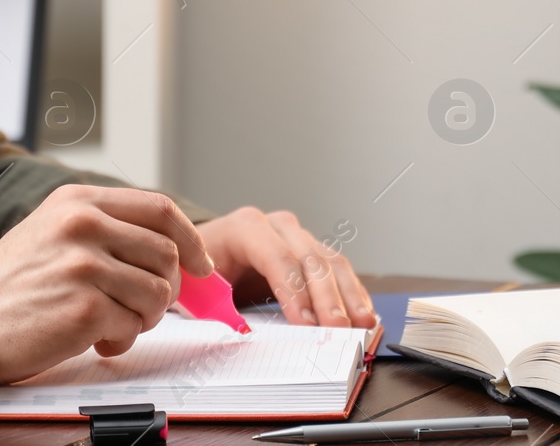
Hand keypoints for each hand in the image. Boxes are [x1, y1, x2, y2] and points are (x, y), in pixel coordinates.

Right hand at [0, 185, 212, 384]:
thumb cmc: (8, 285)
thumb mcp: (53, 231)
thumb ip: (106, 228)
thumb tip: (171, 248)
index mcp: (78, 201)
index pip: (160, 209)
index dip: (190, 240)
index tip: (201, 266)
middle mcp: (83, 225)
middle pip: (167, 254)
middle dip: (166, 289)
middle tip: (141, 308)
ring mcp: (84, 265)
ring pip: (158, 293)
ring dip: (143, 318)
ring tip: (110, 324)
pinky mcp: (84, 307)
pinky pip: (134, 325)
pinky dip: (121, 340)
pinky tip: (94, 340)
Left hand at [197, 208, 374, 329]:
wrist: (197, 255)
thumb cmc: (196, 272)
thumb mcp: (197, 289)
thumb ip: (216, 308)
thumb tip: (243, 333)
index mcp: (244, 228)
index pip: (276, 257)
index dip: (294, 292)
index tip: (307, 324)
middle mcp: (275, 226)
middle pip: (309, 259)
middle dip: (327, 298)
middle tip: (340, 330)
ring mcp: (295, 235)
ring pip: (331, 261)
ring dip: (349, 295)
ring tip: (362, 324)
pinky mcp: (308, 251)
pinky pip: (337, 269)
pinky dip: (351, 292)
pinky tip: (363, 313)